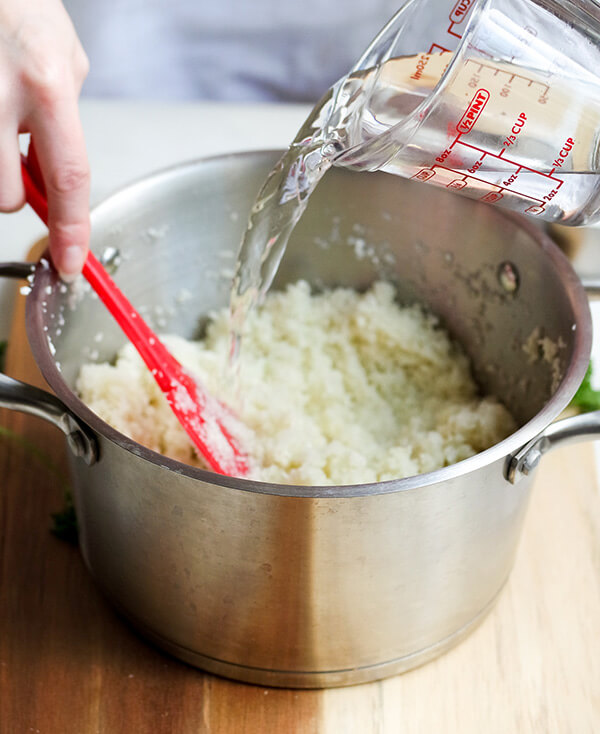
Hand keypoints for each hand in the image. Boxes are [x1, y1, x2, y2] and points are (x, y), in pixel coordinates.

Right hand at [0, 0, 89, 280]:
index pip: (68, 178)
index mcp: (46, 85)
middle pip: (4, 197)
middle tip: (9, 150)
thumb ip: (65, 123)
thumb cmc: (18, 5)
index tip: (72, 263)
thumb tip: (54, 179)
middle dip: (11, 188)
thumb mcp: (64, 58)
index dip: (70, 228)